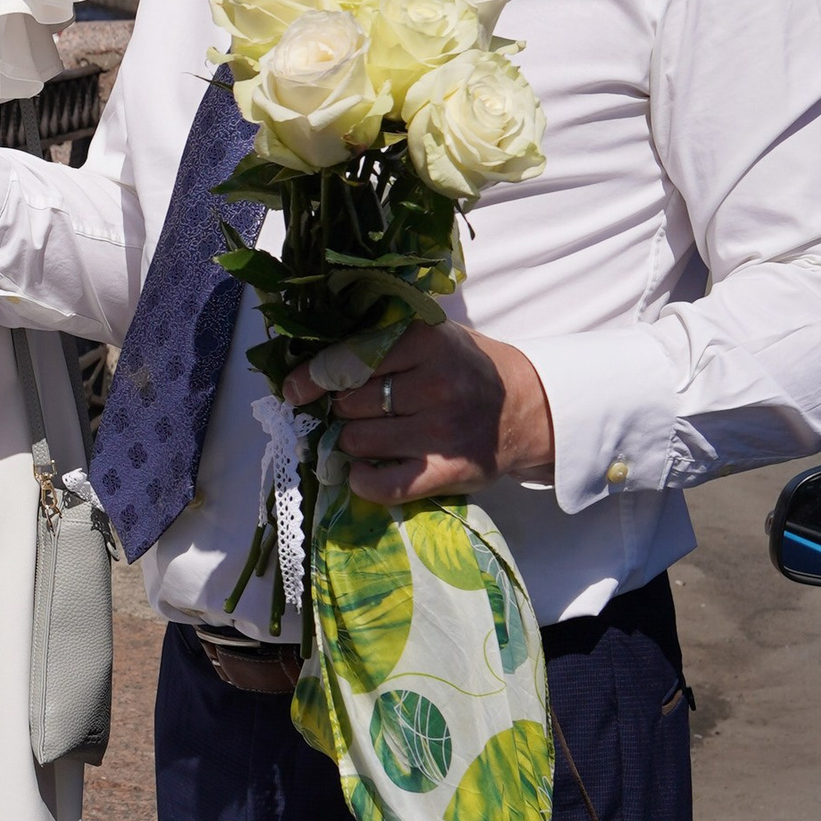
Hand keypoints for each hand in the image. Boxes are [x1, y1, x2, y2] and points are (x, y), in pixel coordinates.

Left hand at [284, 324, 555, 505]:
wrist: (527, 409)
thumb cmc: (465, 368)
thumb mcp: (433, 336)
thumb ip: (382, 340)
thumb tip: (311, 363)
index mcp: (427, 341)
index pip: (348, 360)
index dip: (313, 377)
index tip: (294, 390)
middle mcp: (435, 384)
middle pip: (349, 403)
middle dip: (342, 409)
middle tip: (358, 410)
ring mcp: (441, 430)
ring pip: (358, 441)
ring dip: (351, 442)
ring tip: (369, 434)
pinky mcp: (447, 470)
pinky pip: (382, 485)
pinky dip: (361, 481)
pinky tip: (361, 471)